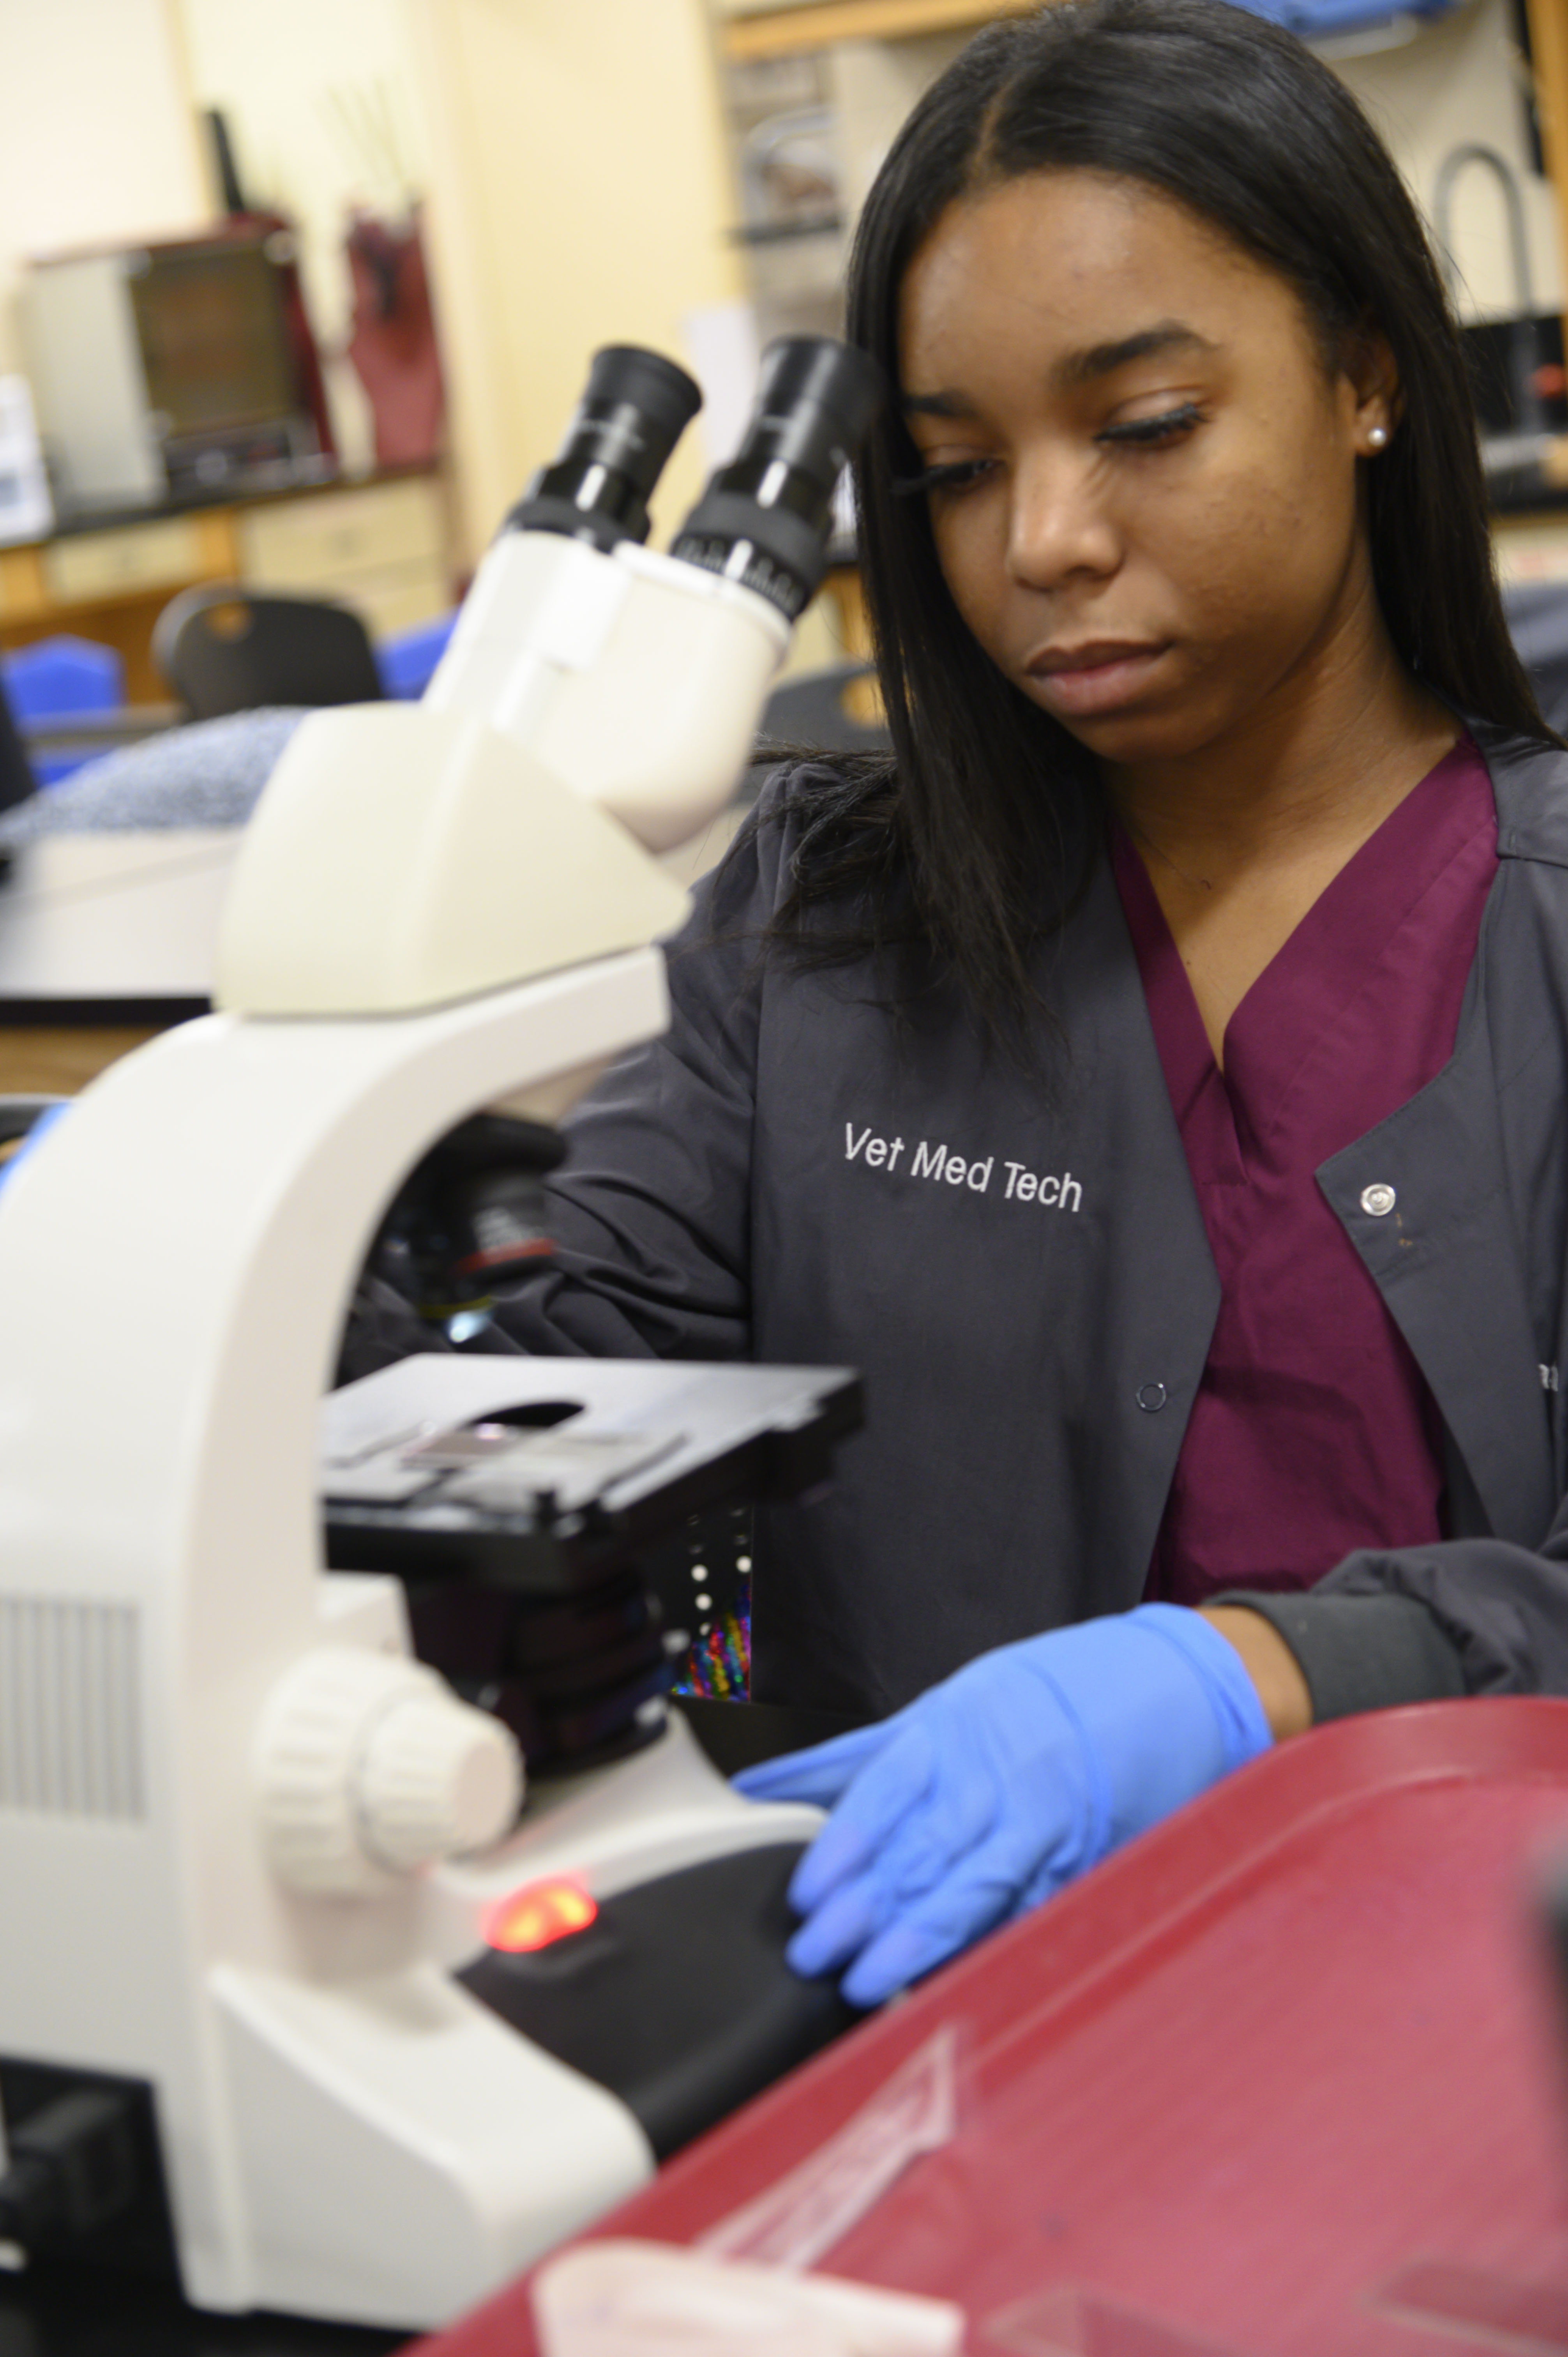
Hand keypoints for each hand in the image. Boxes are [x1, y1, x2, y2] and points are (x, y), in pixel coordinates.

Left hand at [734, 1603, 1271, 2004]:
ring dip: (913, 1943)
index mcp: (952, 1732)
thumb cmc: (1039, 1696)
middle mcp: (992, 1778)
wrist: (1162, 1685)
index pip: (882, 1795)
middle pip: (916, 1852)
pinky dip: (981, 1949)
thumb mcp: (942, 1706)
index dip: (842, 1849)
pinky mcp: (1073, 1865)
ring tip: (866, 1983)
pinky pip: (1019, 1913)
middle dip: (861, 1911)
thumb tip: (760, 1784)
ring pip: (966, 1892)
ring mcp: (1039, 1825)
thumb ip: (854, 1756)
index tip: (806, 1895)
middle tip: (814, 1955)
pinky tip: (947, 1982)